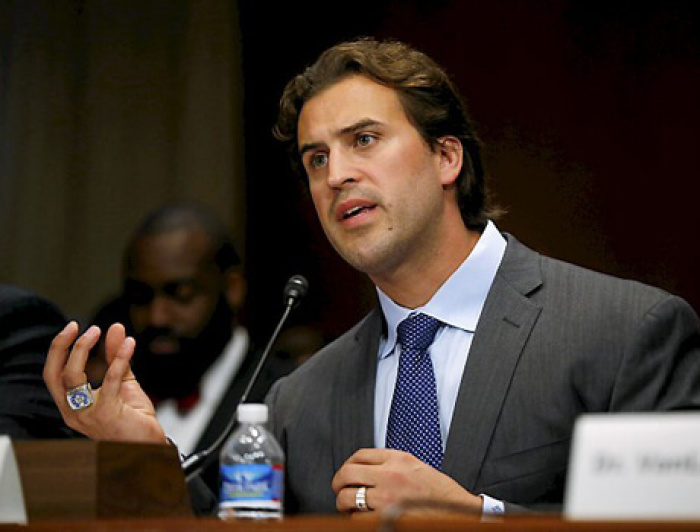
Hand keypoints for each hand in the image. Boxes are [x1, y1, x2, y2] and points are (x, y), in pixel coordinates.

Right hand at [43, 321, 166, 442]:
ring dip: (83, 349)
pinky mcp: (106, 414)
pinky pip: (110, 380)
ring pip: (72, 377)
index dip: (59, 349)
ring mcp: (87, 414)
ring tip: (101, 331)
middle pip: (54, 375)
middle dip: (63, 346)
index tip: (72, 327)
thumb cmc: (132, 417)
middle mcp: (73, 411)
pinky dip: (119, 358)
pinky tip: (129, 344)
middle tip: (80, 326)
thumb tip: (114, 328)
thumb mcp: (122, 381)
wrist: (148, 444)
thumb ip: (115, 356)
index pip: (52, 374)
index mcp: (71, 404)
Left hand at [332, 449, 482, 514]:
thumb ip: (393, 464)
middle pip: (347, 473)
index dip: (348, 464)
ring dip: (344, 504)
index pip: (360, 455)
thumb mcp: (417, 467)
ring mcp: (387, 497)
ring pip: (348, 498)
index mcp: (398, 459)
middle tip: (339, 490)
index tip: (347, 472)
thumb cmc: (441, 494)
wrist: (458, 512)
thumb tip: (369, 468)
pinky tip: (361, 520)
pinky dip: (356, 520)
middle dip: (338, 483)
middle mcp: (390, 475)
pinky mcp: (386, 517)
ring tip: (348, 508)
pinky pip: (358, 519)